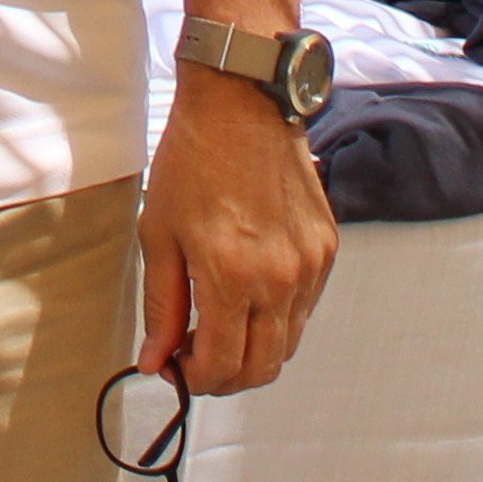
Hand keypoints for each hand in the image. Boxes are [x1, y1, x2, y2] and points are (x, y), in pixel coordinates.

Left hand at [137, 76, 336, 391]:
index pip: (223, 365)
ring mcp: (310, 265)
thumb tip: (156, 359)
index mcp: (232, 275)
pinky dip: (277, 318)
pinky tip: (247, 294)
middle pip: (263, 367)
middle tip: (195, 358)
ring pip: (289, 343)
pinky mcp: (326, 248)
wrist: (241, 102)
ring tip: (218, 325)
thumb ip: (162, 304)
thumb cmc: (192, 159)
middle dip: (226, 377)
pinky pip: (305, 307)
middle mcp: (280, 278)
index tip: (175, 368)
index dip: (195, 379)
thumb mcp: (159, 231)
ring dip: (253, 350)